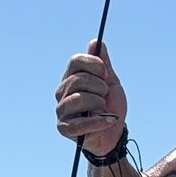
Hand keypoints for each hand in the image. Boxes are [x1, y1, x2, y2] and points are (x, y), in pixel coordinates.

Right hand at [54, 39, 127, 155]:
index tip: (105, 74)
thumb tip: (96, 43)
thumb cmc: (111, 107)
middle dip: (100, 87)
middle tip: (105, 97)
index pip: (76, 61)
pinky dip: (99, 121)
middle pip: (79, 79)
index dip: (95, 65)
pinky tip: (109, 120)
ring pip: (79, 98)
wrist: (114, 133)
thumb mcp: (111, 83)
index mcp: (71, 78)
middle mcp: (62, 92)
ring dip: (99, 104)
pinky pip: (80, 122)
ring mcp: (61, 110)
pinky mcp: (64, 128)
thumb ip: (103, 65)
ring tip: (104, 109)